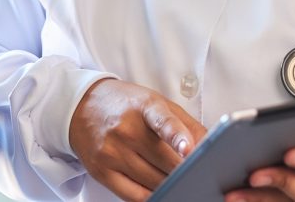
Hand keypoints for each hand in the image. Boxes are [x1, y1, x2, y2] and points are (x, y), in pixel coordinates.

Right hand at [69, 78, 207, 201]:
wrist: (82, 106)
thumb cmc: (127, 105)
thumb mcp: (156, 102)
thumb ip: (186, 124)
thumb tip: (212, 148)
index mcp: (144, 106)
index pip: (161, 120)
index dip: (176, 135)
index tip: (187, 149)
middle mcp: (126, 129)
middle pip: (165, 162)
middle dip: (186, 171)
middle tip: (201, 175)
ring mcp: (112, 152)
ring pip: (154, 182)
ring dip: (174, 185)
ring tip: (184, 182)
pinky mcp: (102, 172)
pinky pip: (134, 196)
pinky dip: (154, 197)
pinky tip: (164, 192)